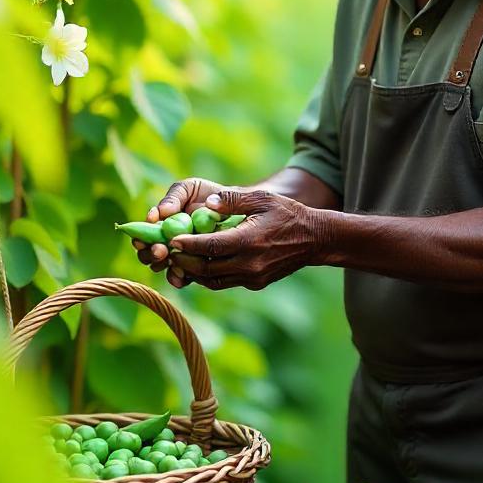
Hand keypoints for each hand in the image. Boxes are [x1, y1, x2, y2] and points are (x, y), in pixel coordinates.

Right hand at [132, 177, 231, 274]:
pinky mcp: (196, 268)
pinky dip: (179, 278)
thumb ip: (173, 198)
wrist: (235, 207)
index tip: (142, 241)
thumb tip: (158, 214)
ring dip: (163, 266)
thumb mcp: (188, 189)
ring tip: (170, 260)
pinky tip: (182, 275)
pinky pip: (184, 278)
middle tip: (160, 250)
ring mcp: (181, 257)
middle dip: (150, 254)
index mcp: (160, 225)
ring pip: (163, 268)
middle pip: (148, 255)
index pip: (142, 236)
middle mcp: (167, 243)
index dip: (139, 240)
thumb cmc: (208, 195)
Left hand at [165, 187, 327, 290]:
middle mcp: (249, 264)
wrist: (314, 239)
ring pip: (213, 280)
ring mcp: (253, 277)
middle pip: (206, 269)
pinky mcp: (256, 283)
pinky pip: (225, 282)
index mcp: (248, 241)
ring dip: (194, 272)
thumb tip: (208, 203)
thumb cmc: (287, 213)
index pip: (210, 246)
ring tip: (179, 260)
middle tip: (168, 252)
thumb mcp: (262, 199)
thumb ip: (233, 199)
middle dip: (184, 261)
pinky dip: (209, 276)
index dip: (187, 245)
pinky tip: (200, 265)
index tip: (171, 240)